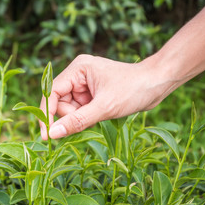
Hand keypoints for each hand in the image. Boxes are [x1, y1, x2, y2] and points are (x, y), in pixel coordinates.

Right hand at [39, 54, 172, 139]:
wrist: (158, 83)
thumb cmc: (134, 89)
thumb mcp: (104, 107)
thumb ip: (77, 121)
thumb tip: (53, 133)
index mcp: (78, 69)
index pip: (51, 92)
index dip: (47, 114)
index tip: (47, 135)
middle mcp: (78, 74)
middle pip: (60, 101)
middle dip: (71, 116)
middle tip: (89, 120)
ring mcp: (84, 83)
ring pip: (70, 107)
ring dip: (80, 117)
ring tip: (100, 115)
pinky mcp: (91, 91)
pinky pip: (80, 108)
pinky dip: (86, 116)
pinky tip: (100, 114)